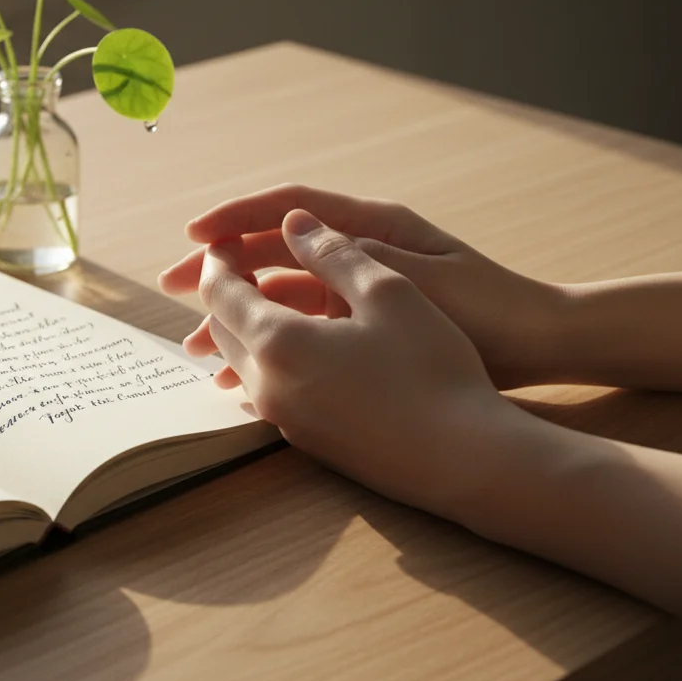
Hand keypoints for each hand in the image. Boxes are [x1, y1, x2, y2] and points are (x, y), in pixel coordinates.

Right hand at [159, 184, 568, 388]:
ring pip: (282, 298)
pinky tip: (243, 375)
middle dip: (221, 272)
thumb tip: (292, 225)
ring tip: (197, 351)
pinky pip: (304, 331)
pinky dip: (272, 346)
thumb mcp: (418, 281)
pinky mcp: (365, 327)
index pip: (290, 208)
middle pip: (274, 253)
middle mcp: (360, 253)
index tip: (194, 236)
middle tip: (170, 290)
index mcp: (374, 227)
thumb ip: (353, 255)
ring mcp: (360, 292)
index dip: (237, 217)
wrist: (542, 346)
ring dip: (239, 319)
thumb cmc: (490, 309)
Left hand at [191, 208, 511, 516]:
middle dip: (227, 292)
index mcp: (276, 341)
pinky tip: (302, 350)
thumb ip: (334, 253)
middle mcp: (267, 385)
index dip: (219, 259)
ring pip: (242, 363)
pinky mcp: (306, 442)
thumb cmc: (430, 369)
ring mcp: (284, 420)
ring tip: (272, 302)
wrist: (462, 459)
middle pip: (222, 329)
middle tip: (245, 264)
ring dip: (246, 329)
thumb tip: (293, 222)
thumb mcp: (388, 292)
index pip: (219, 291)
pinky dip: (270, 362)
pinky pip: (268, 392)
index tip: (229, 238)